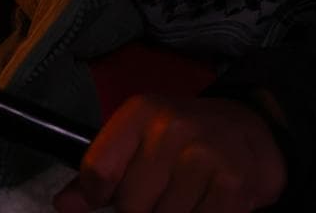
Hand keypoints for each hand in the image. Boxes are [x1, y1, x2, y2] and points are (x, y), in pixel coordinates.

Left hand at [53, 95, 285, 212]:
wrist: (252, 130)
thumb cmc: (184, 139)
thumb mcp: (138, 139)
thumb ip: (101, 172)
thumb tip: (64, 206)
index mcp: (140, 113)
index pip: (98, 170)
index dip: (96, 197)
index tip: (106, 199)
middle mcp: (172, 128)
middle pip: (130, 205)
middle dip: (141, 210)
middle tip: (160, 195)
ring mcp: (205, 156)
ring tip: (185, 197)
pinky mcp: (234, 185)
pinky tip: (204, 204)